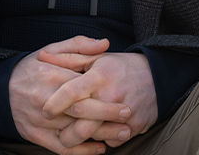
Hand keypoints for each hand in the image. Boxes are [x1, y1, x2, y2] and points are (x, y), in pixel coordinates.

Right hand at [9, 37, 132, 154]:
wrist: (1, 88)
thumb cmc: (32, 68)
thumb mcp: (52, 50)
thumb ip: (80, 46)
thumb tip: (105, 44)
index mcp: (51, 76)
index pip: (82, 91)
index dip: (106, 101)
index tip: (126, 105)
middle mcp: (45, 100)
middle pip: (80, 113)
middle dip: (107, 119)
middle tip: (128, 121)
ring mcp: (39, 121)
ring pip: (73, 133)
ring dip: (100, 136)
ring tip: (121, 135)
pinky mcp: (35, 135)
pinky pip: (61, 148)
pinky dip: (82, 151)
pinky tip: (99, 148)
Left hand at [40, 50, 158, 148]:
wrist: (156, 76)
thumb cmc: (119, 67)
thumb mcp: (95, 57)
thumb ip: (67, 57)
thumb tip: (42, 56)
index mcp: (98, 76)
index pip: (71, 93)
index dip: (55, 104)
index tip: (45, 110)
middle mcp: (111, 96)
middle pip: (82, 123)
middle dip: (65, 131)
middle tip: (57, 130)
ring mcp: (125, 114)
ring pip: (95, 136)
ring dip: (83, 137)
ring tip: (77, 130)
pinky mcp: (134, 127)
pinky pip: (111, 142)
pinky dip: (103, 138)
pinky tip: (101, 128)